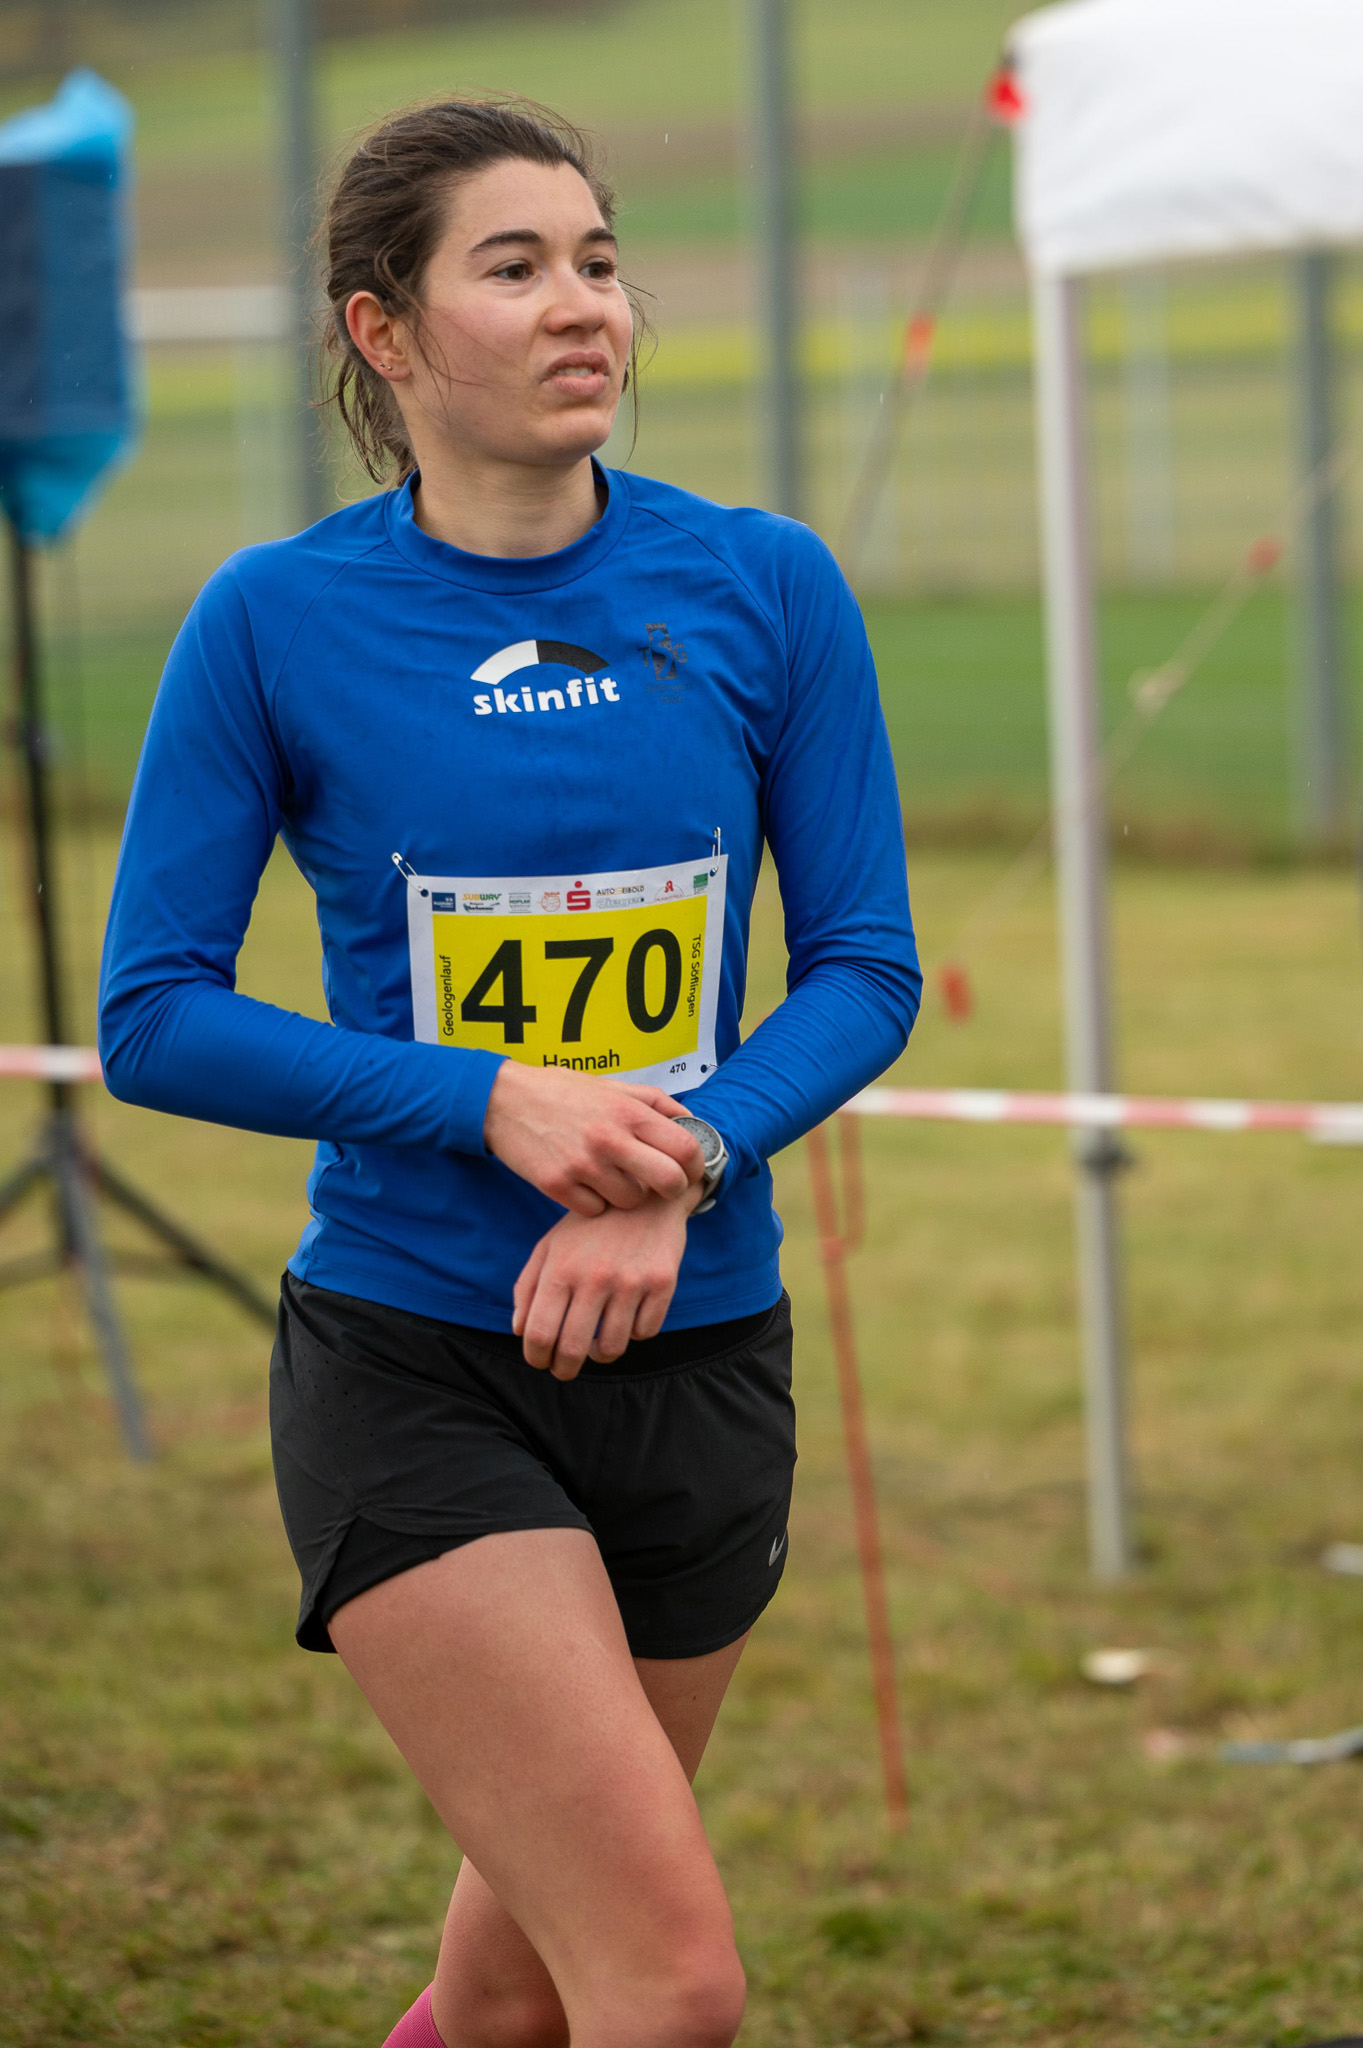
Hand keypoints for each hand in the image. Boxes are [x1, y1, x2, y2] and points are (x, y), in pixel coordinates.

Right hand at [483, 1060, 702, 1215]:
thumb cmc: (563, 1092)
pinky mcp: (556, 1185)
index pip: (685, 1148)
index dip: (696, 1165)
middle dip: (672, 1189)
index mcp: (628, 1112)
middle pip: (668, 1182)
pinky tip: (584, 1183)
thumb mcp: (612, 1086)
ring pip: (630, 1202)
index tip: (691, 1171)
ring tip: (612, 1177)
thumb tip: (692, 1122)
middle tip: (662, 1187)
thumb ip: (654, 1103)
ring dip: (627, 1195)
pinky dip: (594, 1202)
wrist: (503, 1100)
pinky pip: (594, 1210)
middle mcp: (609, 1138)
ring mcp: (582, 1165)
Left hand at [512, 1186, 700, 1379]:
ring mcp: (631, 1281)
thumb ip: (527, 1286)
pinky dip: (633, 1333)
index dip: (536, 1358)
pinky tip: (625, 1319)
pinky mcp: (662, 1283)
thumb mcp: (551, 1245)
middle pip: (573, 1350)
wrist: (645, 1193)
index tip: (540, 1361)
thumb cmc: (589, 1226)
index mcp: (561, 1268)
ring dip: (600, 1354)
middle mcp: (595, 1277)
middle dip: (564, 1369)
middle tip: (563, 1370)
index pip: (540, 1333)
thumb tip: (520, 1331)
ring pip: (613, 1347)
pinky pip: (645, 1332)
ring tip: (595, 1346)